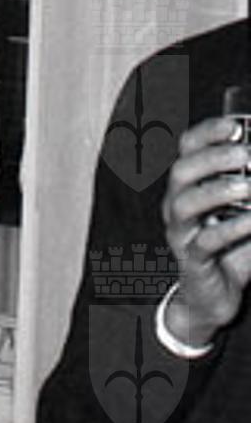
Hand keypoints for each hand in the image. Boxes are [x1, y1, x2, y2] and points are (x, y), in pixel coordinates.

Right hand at [162, 114, 250, 345]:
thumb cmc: (231, 248)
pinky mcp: (194, 260)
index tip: (236, 126)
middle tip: (245, 154)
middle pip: (181, 172)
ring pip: (185, 204)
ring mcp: (182, 233)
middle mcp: (178, 206)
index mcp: (189, 187)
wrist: (214, 297)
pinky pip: (205, 241)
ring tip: (248, 187)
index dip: (207, 133)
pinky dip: (231, 228)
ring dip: (218, 191)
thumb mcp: (244, 211)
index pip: (187, 150)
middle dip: (213, 158)